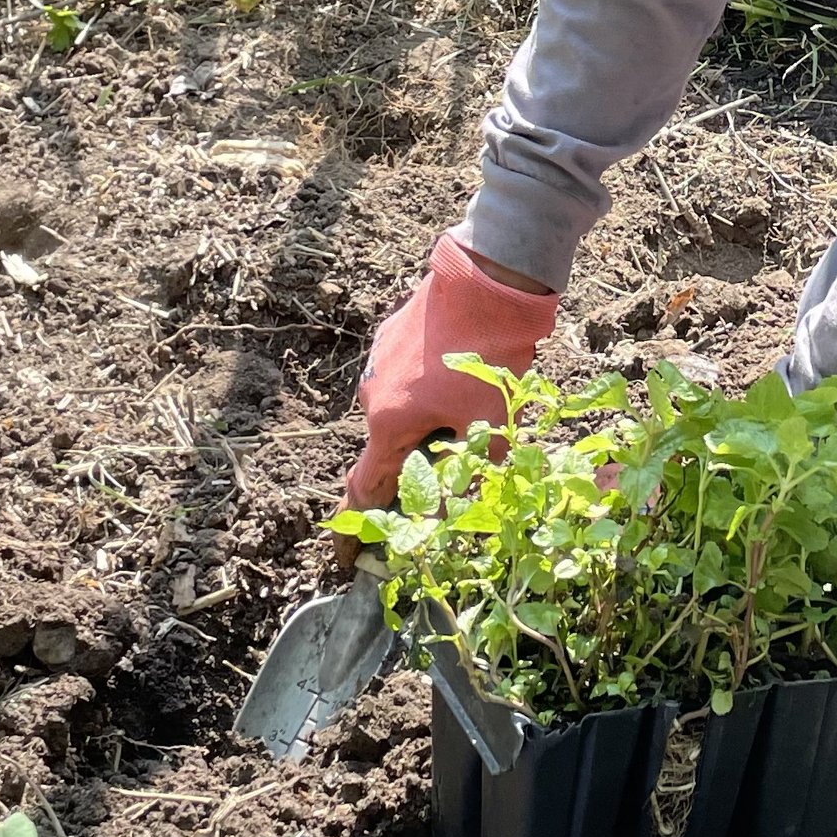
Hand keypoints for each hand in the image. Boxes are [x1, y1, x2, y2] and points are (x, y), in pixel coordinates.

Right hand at [344, 235, 558, 507]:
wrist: (489, 280)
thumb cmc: (488, 356)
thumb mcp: (490, 426)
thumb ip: (470, 474)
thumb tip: (456, 513)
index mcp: (387, 423)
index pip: (363, 488)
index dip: (353, 528)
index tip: (346, 555)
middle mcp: (372, 393)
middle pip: (391, 446)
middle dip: (419, 461)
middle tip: (457, 460)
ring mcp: (380, 360)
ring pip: (402, 408)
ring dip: (429, 418)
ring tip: (474, 406)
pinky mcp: (393, 333)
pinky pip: (408, 375)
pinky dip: (430, 386)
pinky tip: (465, 372)